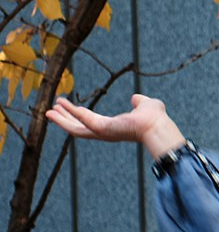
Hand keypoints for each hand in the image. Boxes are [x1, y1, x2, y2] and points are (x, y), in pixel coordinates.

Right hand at [48, 94, 184, 159]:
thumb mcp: (144, 104)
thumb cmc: (154, 117)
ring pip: (75, 128)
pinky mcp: (101, 129)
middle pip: (79, 128)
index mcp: (114, 127)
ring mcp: (102, 133)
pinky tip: (60, 105)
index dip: (78, 115)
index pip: (91, 122)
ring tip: (48, 111)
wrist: (157, 124)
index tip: (67, 108)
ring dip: (61, 119)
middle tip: (51, 111)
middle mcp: (106, 132)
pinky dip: (71, 112)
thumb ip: (138, 102)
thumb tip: (136, 98)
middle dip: (64, 120)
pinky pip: (82, 120)